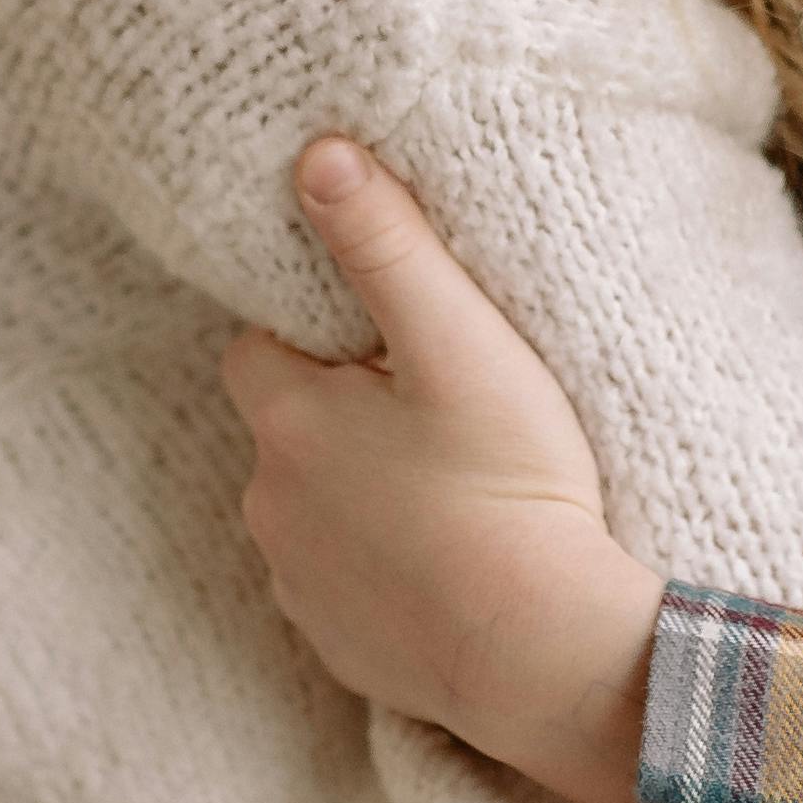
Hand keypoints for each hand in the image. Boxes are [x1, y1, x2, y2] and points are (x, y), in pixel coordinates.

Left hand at [218, 139, 659, 802]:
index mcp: (287, 419)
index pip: (260, 348)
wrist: (541, 648)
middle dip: (340, 414)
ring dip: (358, 494)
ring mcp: (298, 584)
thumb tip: (316, 154)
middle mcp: (269, 503)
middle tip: (434, 412)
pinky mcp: (337, 645)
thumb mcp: (459, 342)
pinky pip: (341, 587)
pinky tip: (447, 563)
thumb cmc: (509, 483)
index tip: (388, 343)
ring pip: (312, 509)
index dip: (320, 336)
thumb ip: (384, 243)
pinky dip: (380, 571)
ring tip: (450, 491)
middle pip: (288, 430)